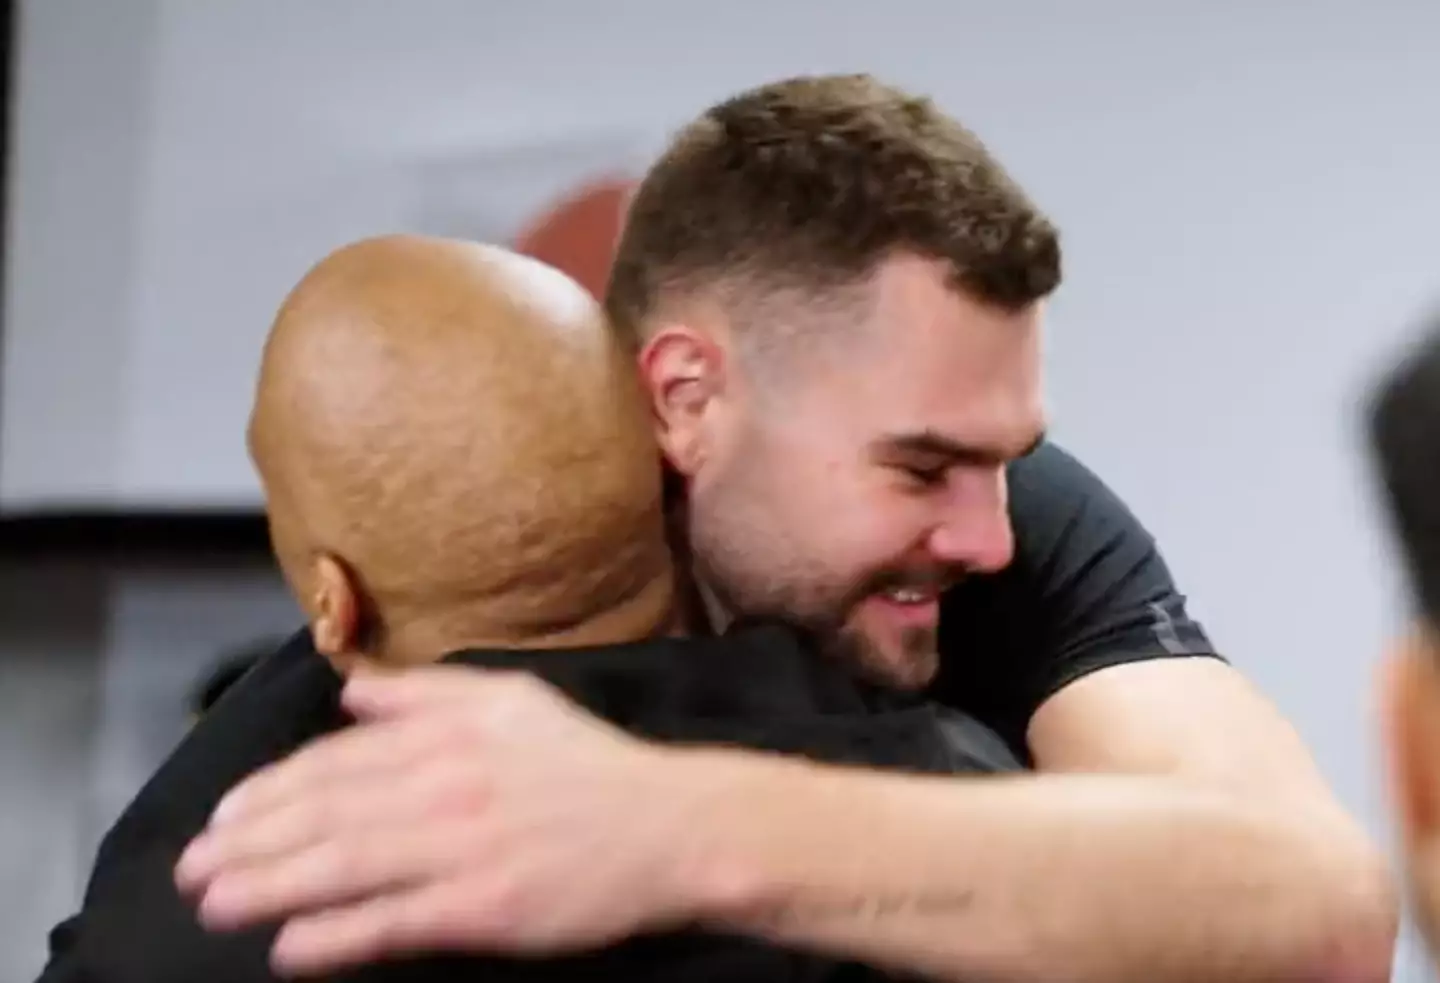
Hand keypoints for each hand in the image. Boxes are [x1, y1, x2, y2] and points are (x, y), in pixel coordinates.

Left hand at [174, 666, 717, 974]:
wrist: (670, 826)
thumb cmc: (588, 766)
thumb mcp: (514, 700)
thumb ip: (429, 691)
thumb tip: (353, 688)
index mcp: (449, 731)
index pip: (338, 760)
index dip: (271, 790)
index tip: (226, 817)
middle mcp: (446, 782)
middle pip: (326, 812)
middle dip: (249, 842)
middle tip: (193, 869)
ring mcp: (463, 846)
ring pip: (344, 865)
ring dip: (269, 886)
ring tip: (215, 904)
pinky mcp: (484, 906)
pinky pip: (394, 923)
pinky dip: (337, 937)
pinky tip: (291, 950)